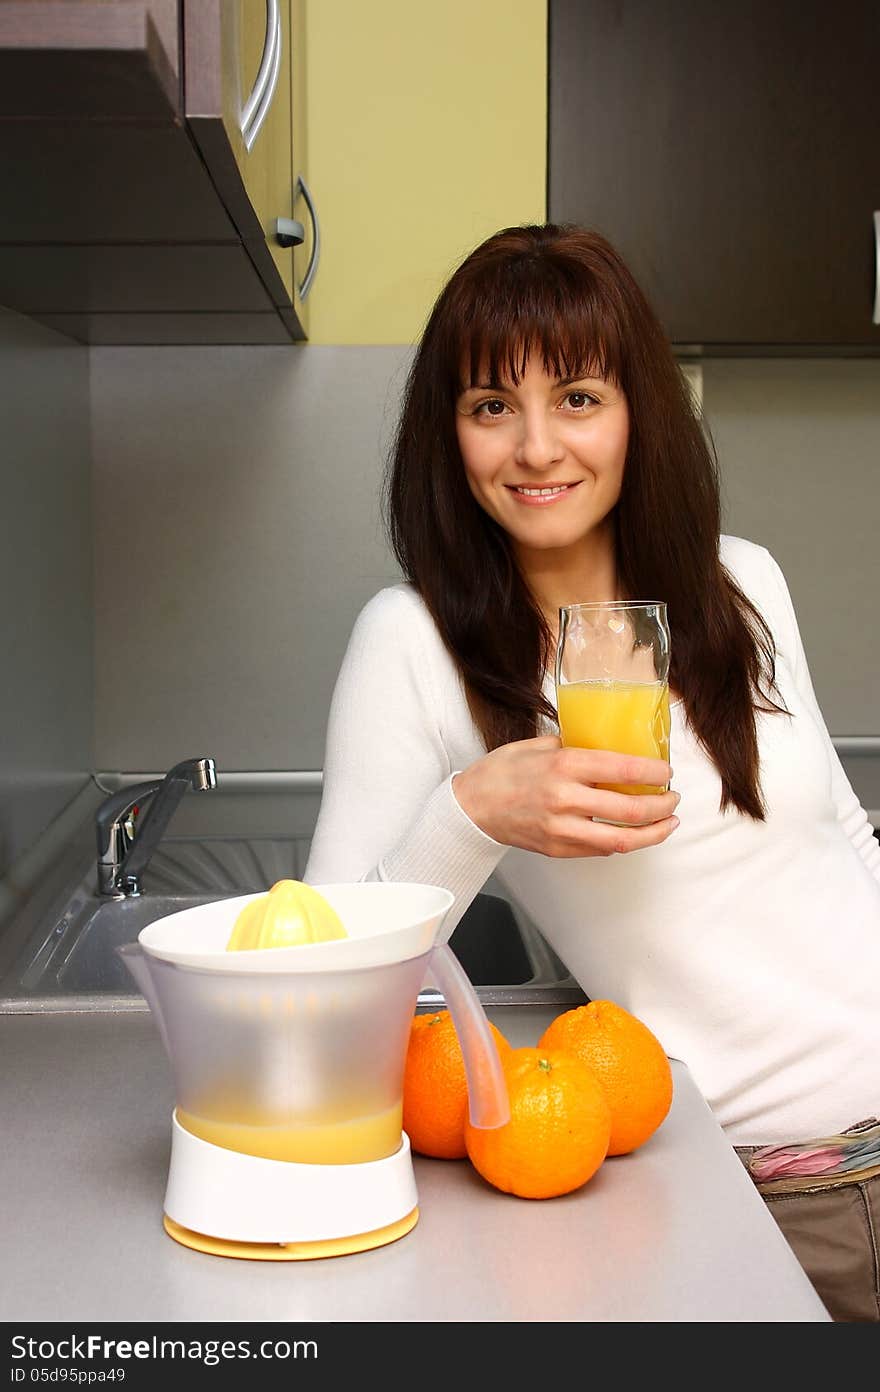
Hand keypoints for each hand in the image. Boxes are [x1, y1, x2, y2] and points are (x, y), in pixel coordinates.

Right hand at [452, 735, 678, 856]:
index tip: (666, 771)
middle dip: (662, 806)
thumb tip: (611, 746)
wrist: (470, 807)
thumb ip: (575, 747)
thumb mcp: (538, 745)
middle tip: (673, 798)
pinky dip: (624, 842)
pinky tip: (636, 832)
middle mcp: (565, 800)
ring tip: (668, 823)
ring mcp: (562, 830)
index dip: (654, 773)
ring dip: (653, 833)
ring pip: (622, 840)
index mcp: (563, 767)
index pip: (623, 770)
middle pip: (631, 810)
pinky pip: (601, 850)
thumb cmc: (503, 771)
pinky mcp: (558, 850)